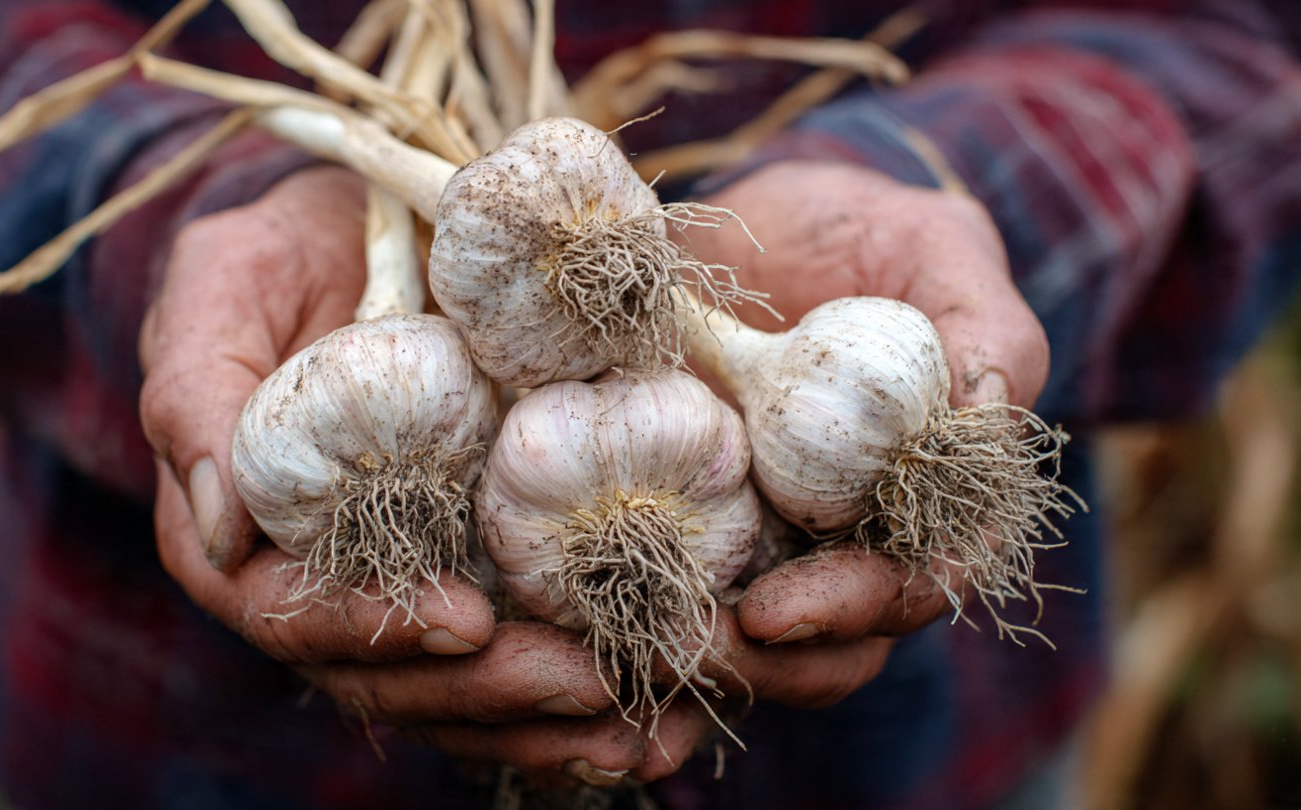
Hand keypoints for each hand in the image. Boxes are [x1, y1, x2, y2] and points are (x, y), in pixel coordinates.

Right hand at [137, 165, 671, 784]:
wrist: (376, 223)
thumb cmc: (288, 250)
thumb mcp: (224, 285)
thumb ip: (194, 393)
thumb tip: (220, 532)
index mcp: (246, 533)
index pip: (289, 614)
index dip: (371, 631)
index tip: (467, 624)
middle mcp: (324, 578)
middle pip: (390, 676)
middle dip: (487, 695)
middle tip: (589, 686)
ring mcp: (406, 582)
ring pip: (459, 688)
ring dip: (546, 721)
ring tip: (640, 725)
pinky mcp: (479, 568)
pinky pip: (519, 650)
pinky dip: (577, 696)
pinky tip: (653, 720)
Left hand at [680, 161, 1048, 688]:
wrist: (763, 220)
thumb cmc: (869, 231)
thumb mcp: (940, 249)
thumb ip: (985, 330)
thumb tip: (985, 419)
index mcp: (931, 494)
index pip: (918, 583)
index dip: (860, 610)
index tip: (778, 613)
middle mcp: (853, 533)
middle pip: (833, 641)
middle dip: (768, 662)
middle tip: (688, 645)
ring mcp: (771, 533)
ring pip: (754, 640)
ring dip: (699, 659)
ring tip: (630, 646)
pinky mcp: (694, 515)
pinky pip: (674, 587)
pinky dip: (639, 621)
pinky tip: (585, 628)